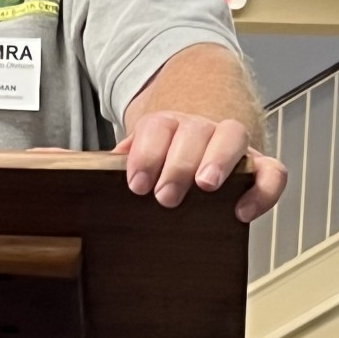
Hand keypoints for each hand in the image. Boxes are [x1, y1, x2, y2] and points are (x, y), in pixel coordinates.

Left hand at [114, 111, 287, 222]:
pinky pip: (272, 170)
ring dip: (219, 159)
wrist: (195, 146)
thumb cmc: (160, 163)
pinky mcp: (259, 165)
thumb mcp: (133, 159)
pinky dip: (263, 189)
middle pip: (193, 131)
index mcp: (166, 125)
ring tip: (206, 186)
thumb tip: (65, 163)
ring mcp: (232, 144)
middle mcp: (200, 128)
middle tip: (165, 196)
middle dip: (179, 163)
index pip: (156, 127)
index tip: (137, 185)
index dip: (146, 154)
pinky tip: (242, 212)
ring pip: (233, 135)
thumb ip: (106, 163)